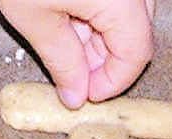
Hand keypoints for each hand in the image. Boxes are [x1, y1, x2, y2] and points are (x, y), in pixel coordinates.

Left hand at [0, 0, 154, 107]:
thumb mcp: (33, 19)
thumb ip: (62, 61)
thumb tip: (77, 96)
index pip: (137, 53)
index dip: (113, 81)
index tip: (86, 94)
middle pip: (138, 31)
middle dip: (107, 58)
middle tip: (73, 72)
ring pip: (129, 11)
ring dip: (102, 34)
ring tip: (63, 37)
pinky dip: (98, 9)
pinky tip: (66, 11)